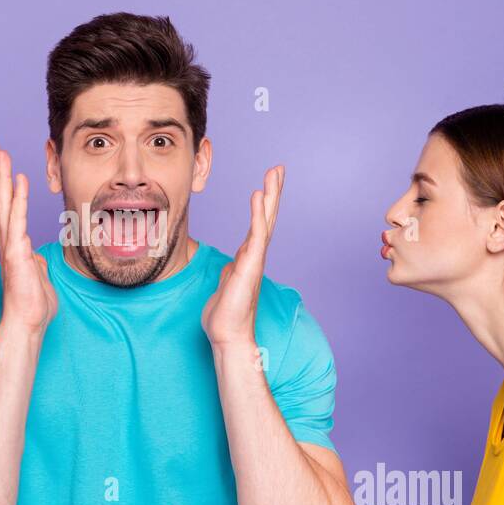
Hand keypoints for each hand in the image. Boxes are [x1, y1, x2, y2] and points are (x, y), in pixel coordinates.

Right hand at [0, 143, 57, 334]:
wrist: (27, 323)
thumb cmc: (33, 304)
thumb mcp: (36, 275)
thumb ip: (33, 260)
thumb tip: (33, 255)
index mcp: (11, 243)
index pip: (4, 207)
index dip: (1, 183)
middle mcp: (6, 240)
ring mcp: (9, 245)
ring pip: (4, 204)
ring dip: (1, 177)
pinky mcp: (16, 252)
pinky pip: (18, 220)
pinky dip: (19, 198)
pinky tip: (19, 179)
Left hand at [202, 165, 283, 347]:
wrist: (228, 335)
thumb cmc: (225, 315)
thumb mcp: (226, 285)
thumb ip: (232, 271)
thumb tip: (233, 264)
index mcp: (248, 259)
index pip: (259, 225)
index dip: (264, 203)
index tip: (267, 183)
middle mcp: (254, 256)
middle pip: (267, 217)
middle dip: (273, 192)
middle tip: (279, 169)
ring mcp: (254, 260)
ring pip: (265, 221)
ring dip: (270, 196)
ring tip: (274, 174)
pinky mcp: (250, 266)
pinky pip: (255, 234)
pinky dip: (258, 214)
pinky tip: (258, 195)